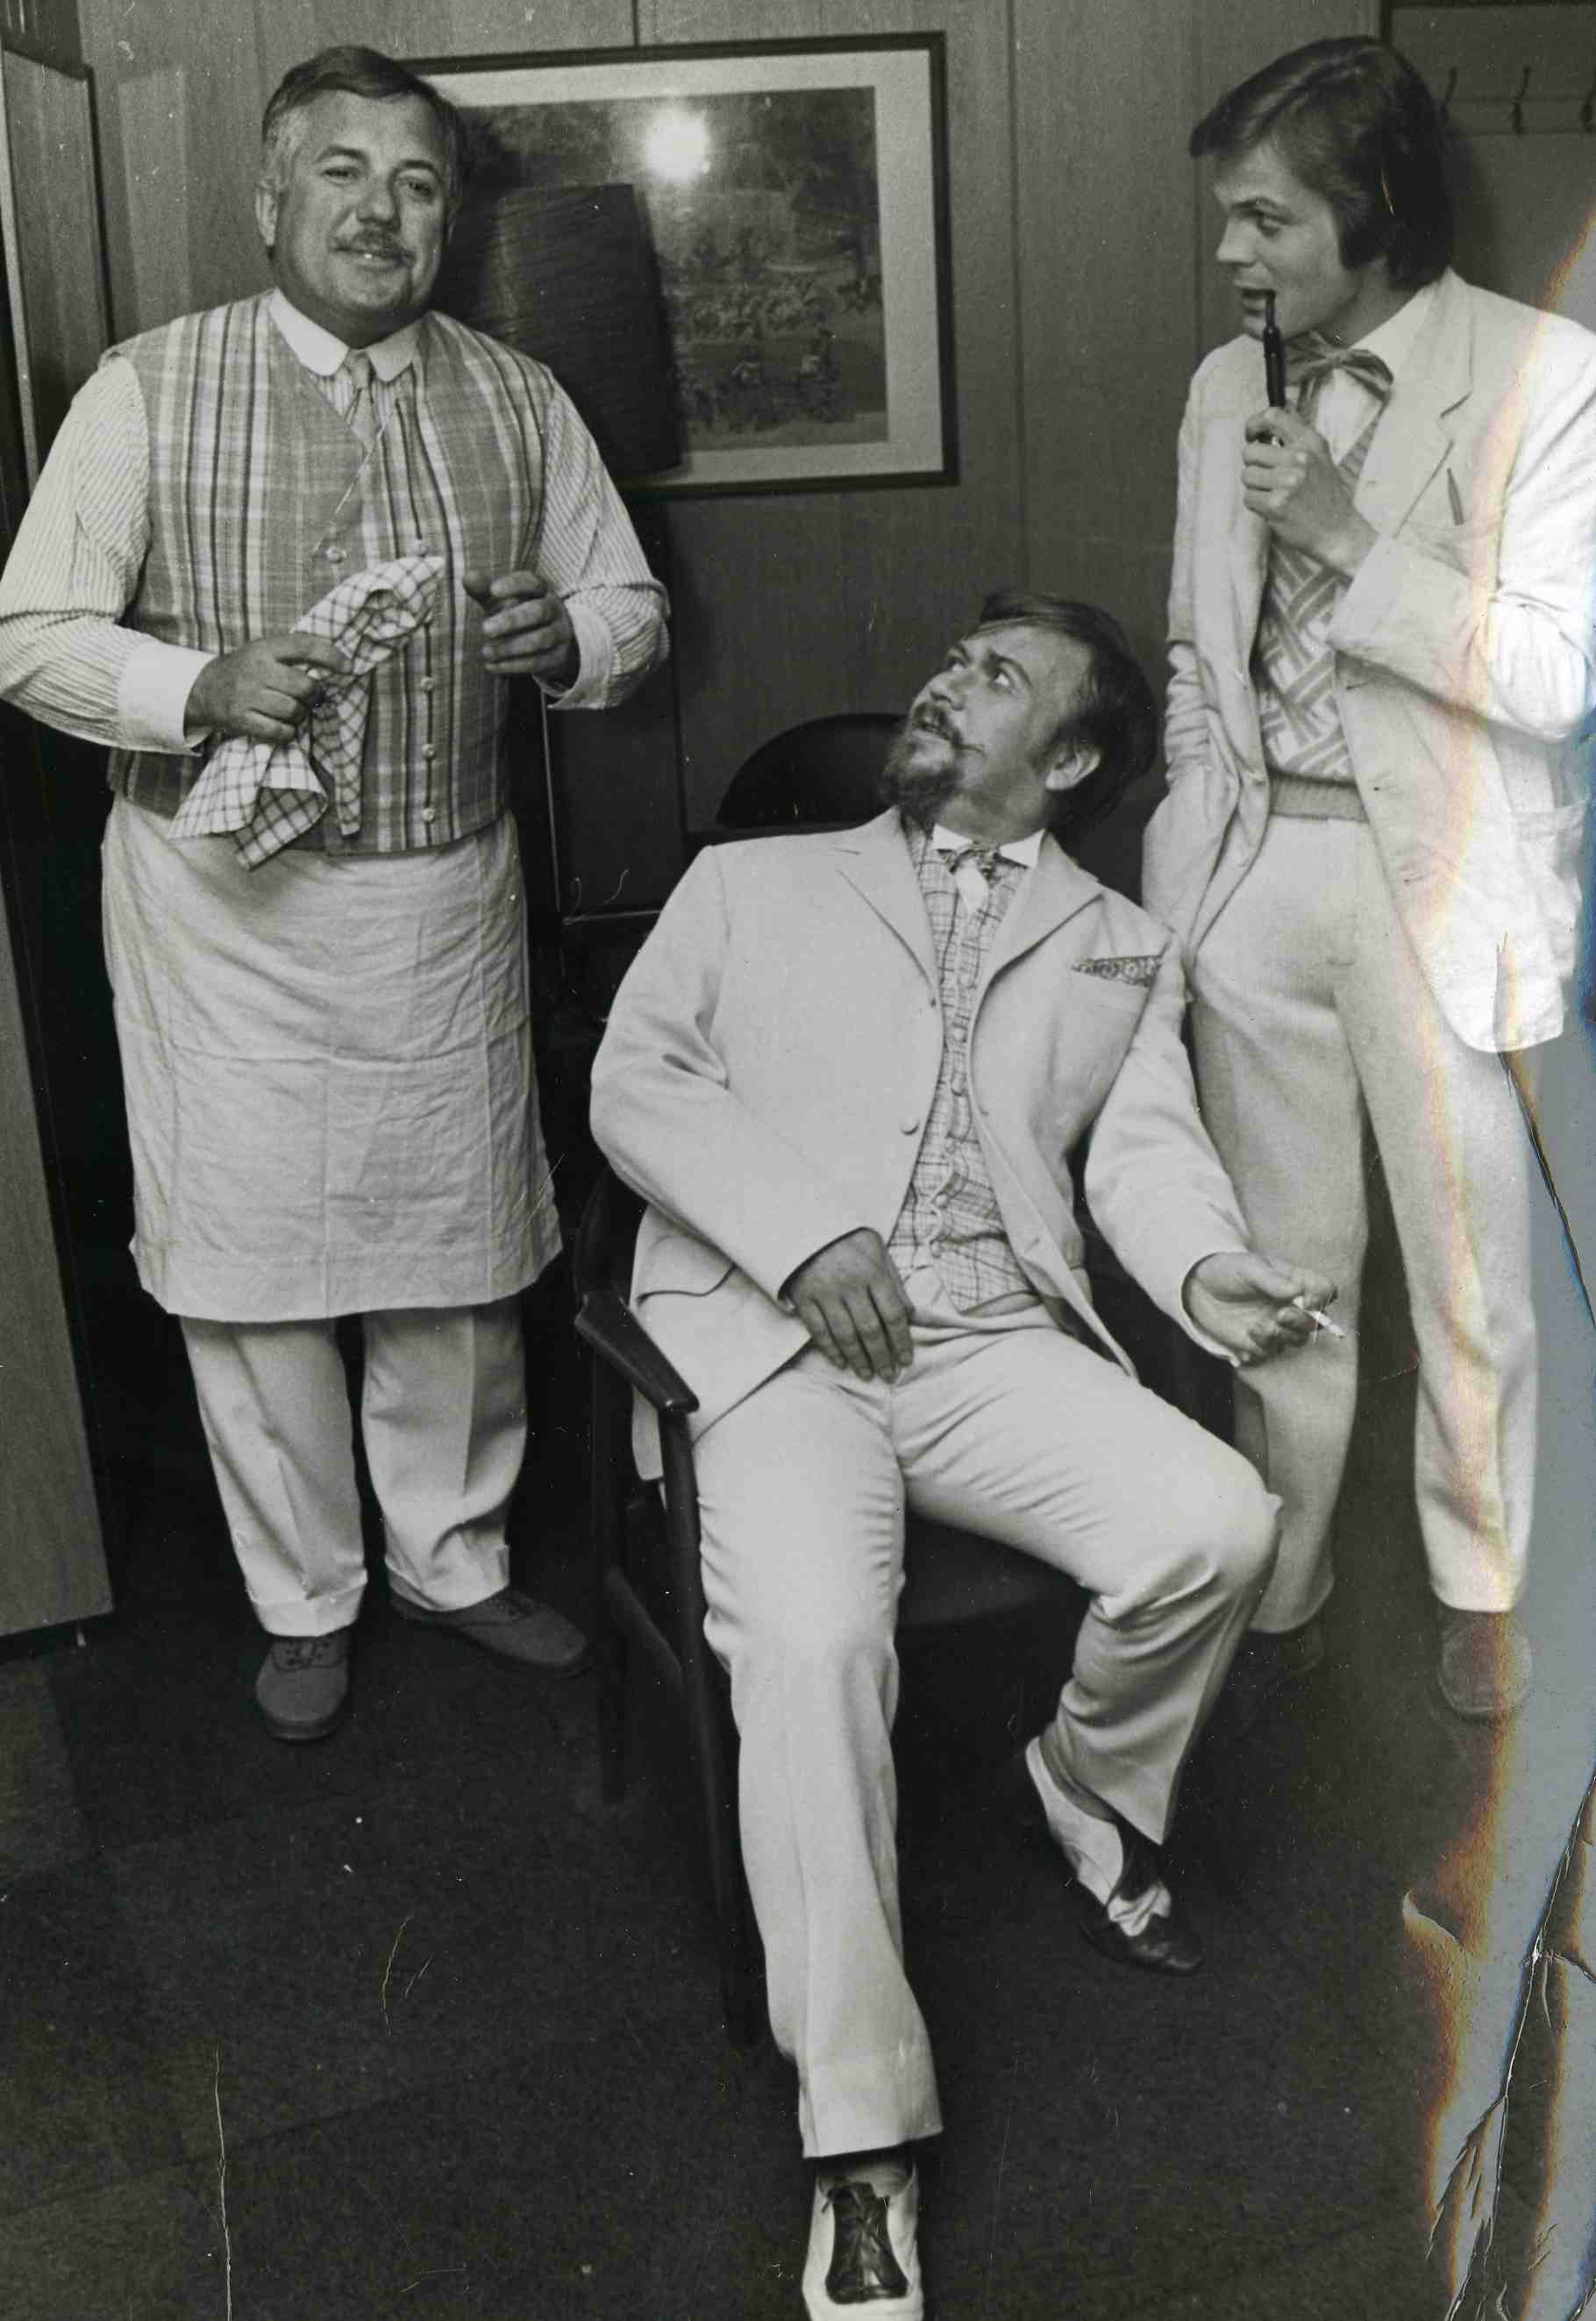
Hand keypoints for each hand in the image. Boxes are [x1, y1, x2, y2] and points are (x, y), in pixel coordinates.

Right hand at [183, 633, 350, 743]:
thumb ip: (294, 653)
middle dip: (315, 695)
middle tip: (312, 698)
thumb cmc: (247, 670)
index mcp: (265, 648)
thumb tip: (339, 663)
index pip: (304, 646)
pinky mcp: (240, 718)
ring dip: (300, 716)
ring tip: (293, 712)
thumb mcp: (264, 650)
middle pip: (305, 686)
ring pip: (294, 711)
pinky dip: (287, 733)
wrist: (205, 689)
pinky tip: (283, 727)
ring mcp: (246, 695)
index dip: (331, 656)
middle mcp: (256, 669)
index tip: (349, 668)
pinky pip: (279, 732)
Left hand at [463, 568, 577, 685]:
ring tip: (485, 652)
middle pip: (539, 611)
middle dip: (511, 620)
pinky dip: (513, 665)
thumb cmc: (518, 614)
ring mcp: (560, 634)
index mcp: (541, 590)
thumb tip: (468, 577)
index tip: (492, 590)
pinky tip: (492, 666)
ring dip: (510, 647)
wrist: (549, 646)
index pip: (531, 582)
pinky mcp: (559, 657)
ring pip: (540, 640)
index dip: (513, 585)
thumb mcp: (501, 601)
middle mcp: (555, 609)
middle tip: (484, 628)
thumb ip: (485, 589)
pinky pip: (538, 662)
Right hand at [782, 1229, 912, 1382]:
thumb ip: (894, 1281)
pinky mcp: (804, 1299)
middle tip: (889, 1375)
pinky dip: (830, 1350)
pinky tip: (841, 1362)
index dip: (902, 1341)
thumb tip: (911, 1314)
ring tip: (867, 1375)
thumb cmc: (846, 1238)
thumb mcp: (877, 1250)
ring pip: (845, 1335)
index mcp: (873, 1272)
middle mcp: (850, 1285)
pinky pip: (818, 1330)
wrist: (804, 1224)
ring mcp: (825, 1293)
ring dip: (858, 1359)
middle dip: (882, 1357)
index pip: (893, 1314)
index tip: (907, 1360)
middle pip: (871, 1330)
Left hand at [1183, 1250, 1338, 1367]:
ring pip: (1298, 1340)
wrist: (1200, 1287)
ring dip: (1283, 1335)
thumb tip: (1297, 1292)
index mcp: (1295, 1281)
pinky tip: (1248, 1331)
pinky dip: (1263, 1345)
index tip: (1306, 1301)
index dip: (1322, 1298)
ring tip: (1258, 1325)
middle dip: (1302, 1322)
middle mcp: (1292, 1305)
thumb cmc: (1228, 1270)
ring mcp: (1278, 1325)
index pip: (1325, 1290)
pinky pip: (1272, 1351)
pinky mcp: (1262, 1341)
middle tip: (1280, 1315)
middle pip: (1316, 1321)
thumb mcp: (1248, 1267)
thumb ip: (1273, 1280)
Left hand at [1241, 408, 1376, 576]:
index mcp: (1310, 442)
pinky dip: (1256, 505)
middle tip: (1267, 476)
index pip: (1273, 416)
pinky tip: (1273, 508)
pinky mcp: (1276, 504)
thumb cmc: (1325, 496)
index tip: (1251, 435)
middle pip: (1250, 451)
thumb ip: (1297, 438)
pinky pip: (1248, 497)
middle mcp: (1300, 458)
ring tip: (1274, 493)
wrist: (1338, 532)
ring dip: (1255, 486)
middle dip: (1253, 465)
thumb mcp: (1320, 457)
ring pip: (1247, 475)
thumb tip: (1270, 418)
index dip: (1254, 424)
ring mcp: (1288, 481)